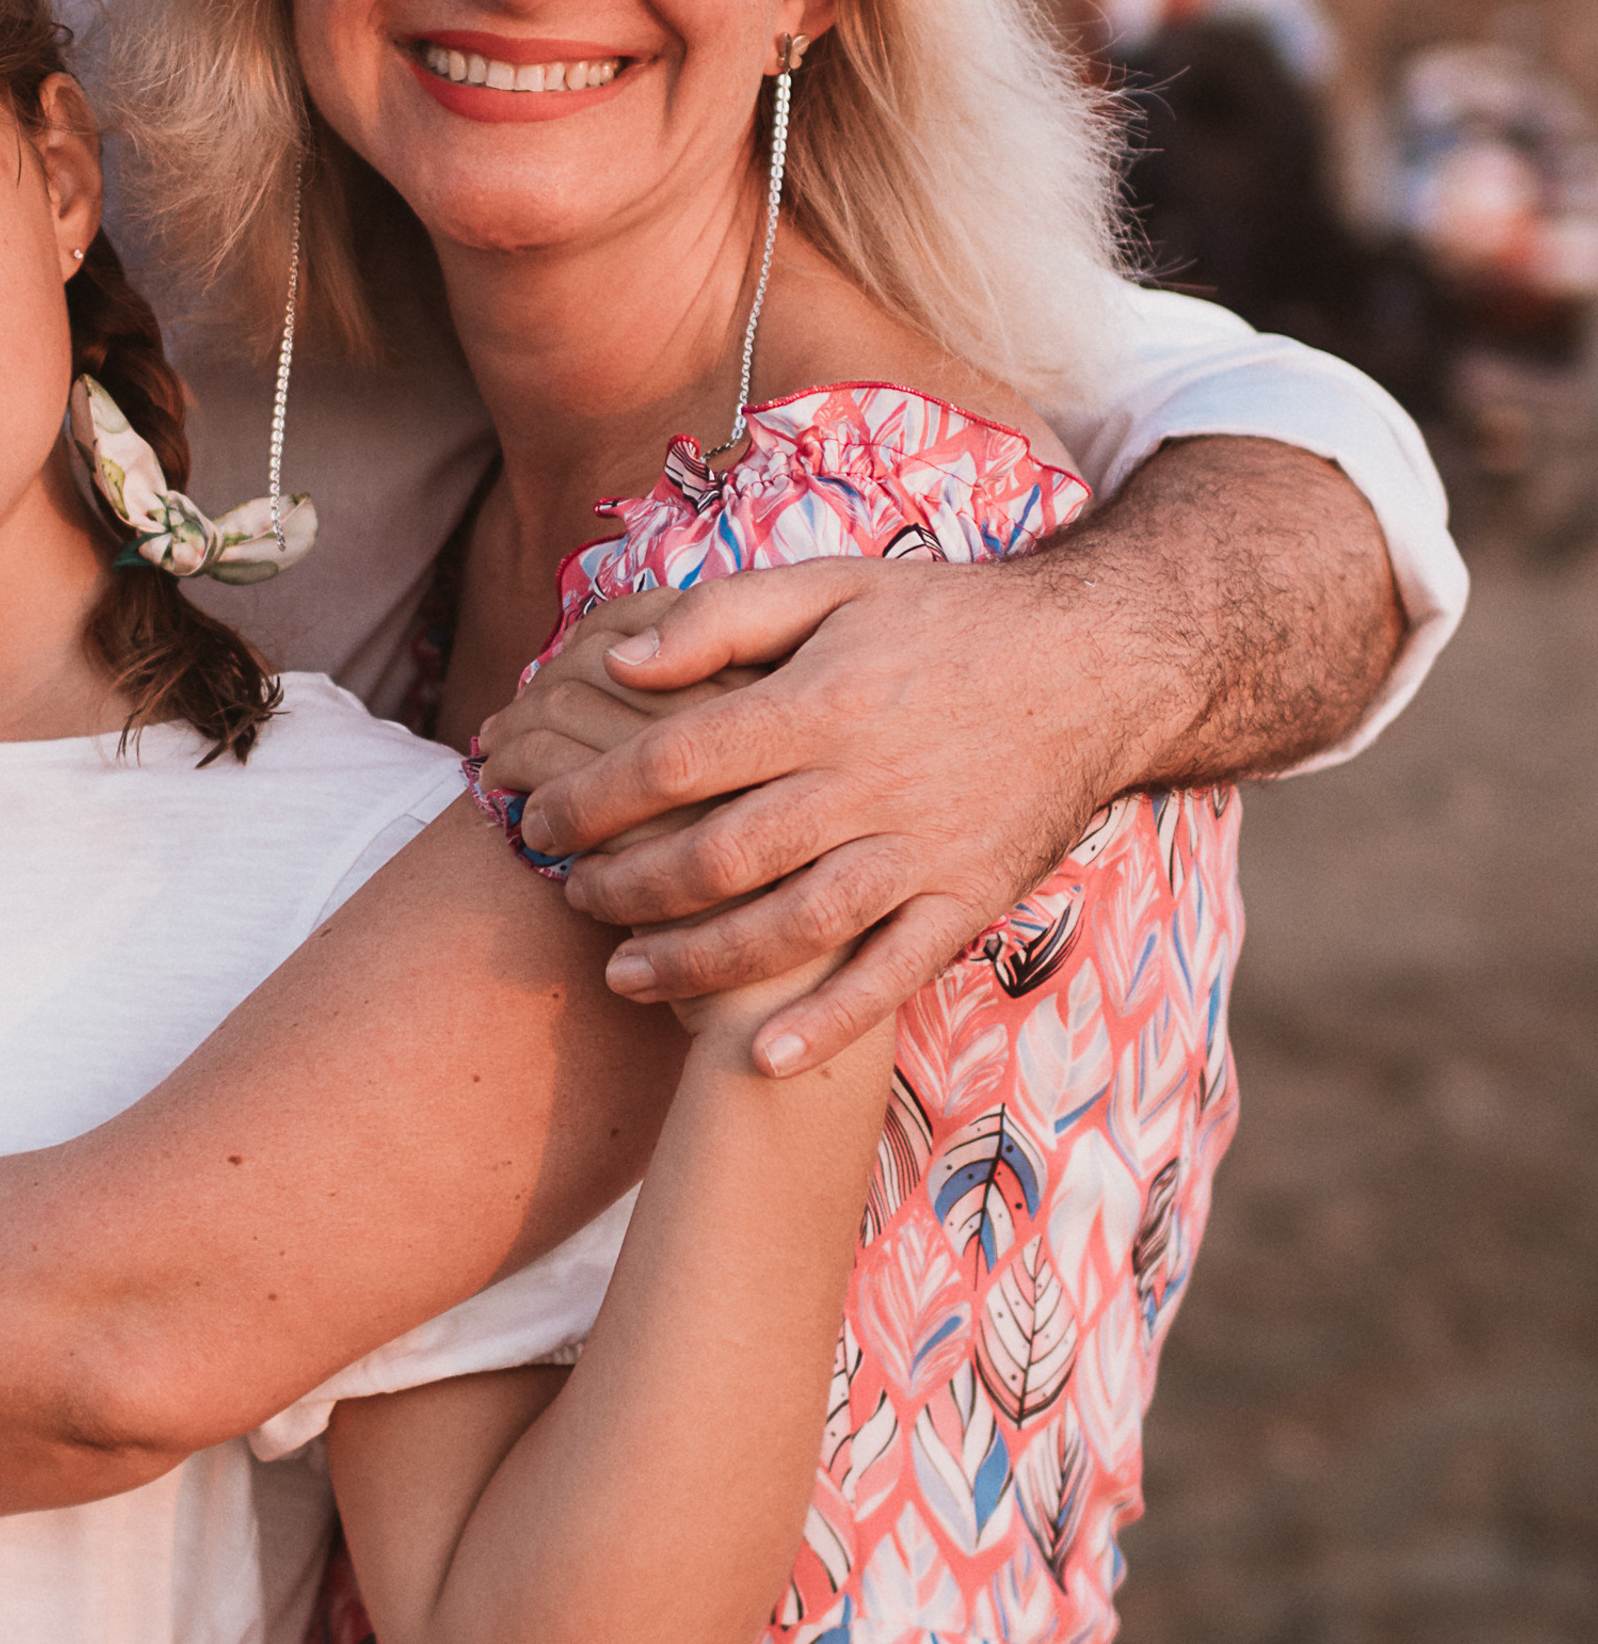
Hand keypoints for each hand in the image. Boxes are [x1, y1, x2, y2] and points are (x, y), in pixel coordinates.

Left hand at [478, 552, 1123, 1074]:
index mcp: (823, 699)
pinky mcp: (968, 899)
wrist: (1102, 664)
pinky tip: (756, 1059)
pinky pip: (890, 976)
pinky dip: (824, 1025)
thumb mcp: (835, 585)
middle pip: (718, 852)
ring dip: (694, 961)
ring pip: (789, 926)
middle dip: (625, 884)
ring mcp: (921, 849)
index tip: (541, 814)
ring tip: (619, 973)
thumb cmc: (949, 620)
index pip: (677, 757)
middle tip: (567, 891)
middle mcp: (867, 781)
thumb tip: (615, 659)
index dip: (595, 795)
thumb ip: (722, 618)